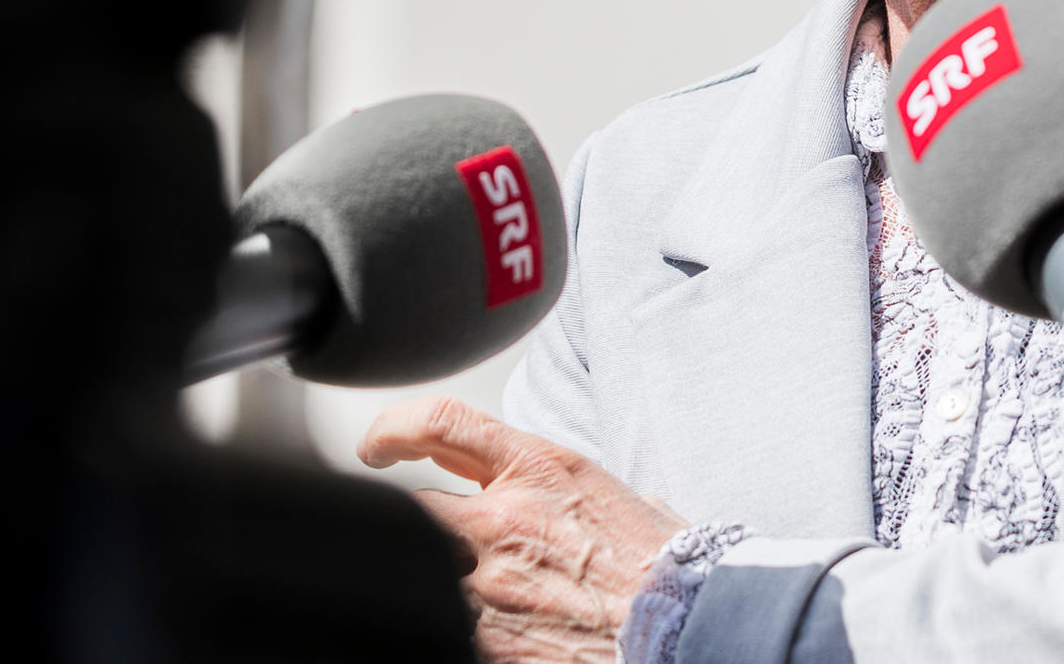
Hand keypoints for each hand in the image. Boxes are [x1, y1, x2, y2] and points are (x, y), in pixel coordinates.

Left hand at [360, 396, 683, 663]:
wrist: (685, 624)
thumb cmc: (660, 564)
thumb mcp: (607, 490)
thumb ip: (551, 479)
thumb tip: (520, 482)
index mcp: (538, 468)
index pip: (438, 422)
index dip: (391, 428)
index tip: (379, 446)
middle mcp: (504, 520)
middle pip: (412, 506)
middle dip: (417, 524)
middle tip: (433, 540)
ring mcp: (489, 586)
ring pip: (422, 569)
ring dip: (438, 577)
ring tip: (470, 589)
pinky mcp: (488, 641)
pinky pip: (443, 622)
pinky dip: (452, 620)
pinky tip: (480, 624)